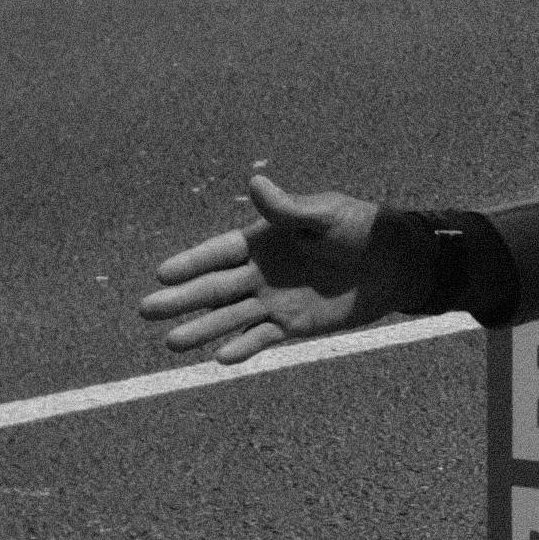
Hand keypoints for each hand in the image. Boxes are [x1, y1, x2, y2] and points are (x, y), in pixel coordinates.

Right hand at [140, 172, 436, 358]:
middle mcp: (260, 273)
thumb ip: (287, 208)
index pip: (217, 253)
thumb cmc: (358, 228)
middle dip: (180, 300)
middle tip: (145, 310)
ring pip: (229, 318)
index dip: (191, 263)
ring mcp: (273, 301)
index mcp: (262, 240)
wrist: (393, 262)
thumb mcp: (324, 214)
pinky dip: (242, 348)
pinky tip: (220, 358)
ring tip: (171, 344)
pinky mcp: (293, 326)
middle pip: (213, 288)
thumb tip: (255, 181)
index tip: (162, 274)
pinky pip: (261, 338)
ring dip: (201, 330)